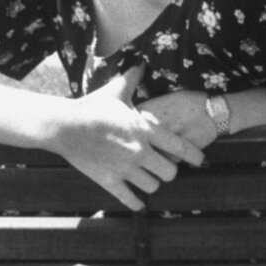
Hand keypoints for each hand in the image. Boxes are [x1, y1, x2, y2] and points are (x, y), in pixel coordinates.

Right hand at [50, 67, 205, 210]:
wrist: (64, 126)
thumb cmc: (91, 107)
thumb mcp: (115, 91)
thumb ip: (133, 78)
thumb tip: (142, 62)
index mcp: (144, 129)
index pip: (180, 147)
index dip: (194, 156)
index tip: (200, 161)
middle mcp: (139, 151)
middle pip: (170, 173)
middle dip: (168, 171)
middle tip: (161, 168)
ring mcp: (124, 168)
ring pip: (152, 187)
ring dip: (151, 184)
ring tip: (145, 178)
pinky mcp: (109, 181)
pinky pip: (131, 200)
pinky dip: (136, 203)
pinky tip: (137, 201)